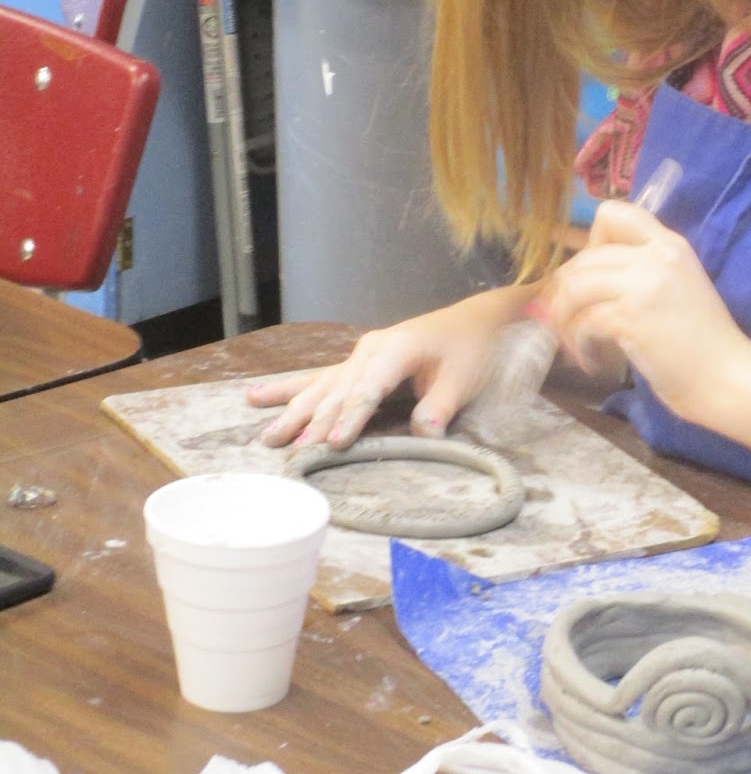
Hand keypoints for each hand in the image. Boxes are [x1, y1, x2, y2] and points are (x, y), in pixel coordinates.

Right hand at [245, 288, 525, 449]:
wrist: (472, 321)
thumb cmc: (468, 350)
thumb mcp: (463, 380)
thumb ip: (440, 407)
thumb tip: (423, 435)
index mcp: (396, 349)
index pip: (368, 390)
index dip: (351, 418)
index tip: (334, 444)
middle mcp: (370, 349)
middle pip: (337, 391)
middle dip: (313, 422)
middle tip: (292, 451)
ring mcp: (359, 354)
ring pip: (320, 386)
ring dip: (293, 412)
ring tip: (268, 436)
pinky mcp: (357, 362)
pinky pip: (319, 379)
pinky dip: (289, 390)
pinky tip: (255, 396)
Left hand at [542, 199, 750, 424]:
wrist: (730, 378)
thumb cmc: (707, 343)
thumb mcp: (680, 287)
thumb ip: (645, 272)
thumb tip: (591, 278)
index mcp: (670, 244)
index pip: (613, 213)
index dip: (589, 242)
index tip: (591, 275)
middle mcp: (656, 256)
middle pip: (585, 258)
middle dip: (565, 291)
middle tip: (567, 320)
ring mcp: (642, 285)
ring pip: (575, 287)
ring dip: (565, 319)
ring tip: (574, 343)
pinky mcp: (630, 318)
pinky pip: (584, 322)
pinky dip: (579, 344)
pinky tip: (591, 362)